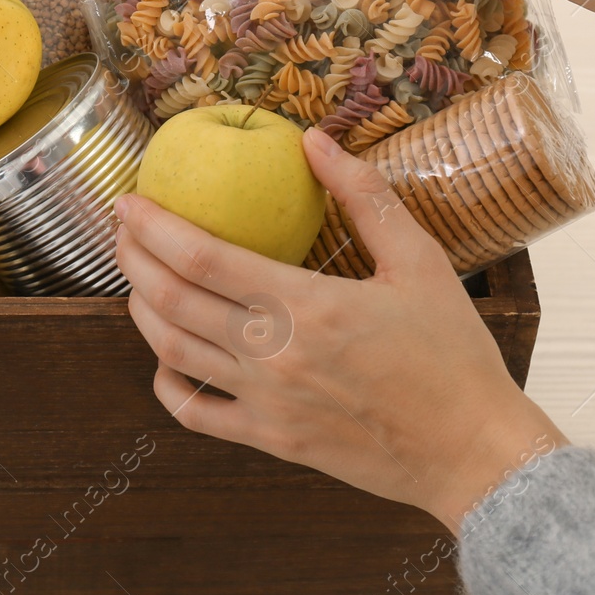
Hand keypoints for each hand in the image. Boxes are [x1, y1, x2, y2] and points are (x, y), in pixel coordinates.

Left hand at [114, 127, 562, 531]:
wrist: (473, 453)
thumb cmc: (453, 355)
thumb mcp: (421, 262)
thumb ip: (364, 197)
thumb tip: (314, 142)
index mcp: (306, 305)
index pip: (202, 256)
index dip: (154, 226)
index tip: (129, 201)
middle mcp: (273, 355)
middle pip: (172, 301)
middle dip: (133, 258)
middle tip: (121, 229)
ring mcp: (265, 403)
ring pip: (173, 353)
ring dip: (141, 311)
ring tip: (134, 278)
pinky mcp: (270, 440)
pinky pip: (196, 414)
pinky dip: (166, 384)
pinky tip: (163, 359)